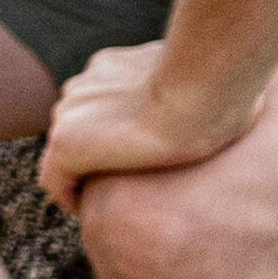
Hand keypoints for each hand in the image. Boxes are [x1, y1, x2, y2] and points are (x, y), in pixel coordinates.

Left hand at [41, 40, 271, 210]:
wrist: (197, 93)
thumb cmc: (216, 86)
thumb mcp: (204, 78)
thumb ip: (190, 82)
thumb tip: (222, 92)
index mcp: (107, 67)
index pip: (98, 102)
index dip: (108, 129)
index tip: (127, 152)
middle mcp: (81, 86)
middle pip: (79, 126)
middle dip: (96, 148)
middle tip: (119, 177)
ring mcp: (68, 114)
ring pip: (67, 150)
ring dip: (85, 170)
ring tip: (106, 196)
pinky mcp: (66, 145)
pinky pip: (54, 178)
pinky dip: (67, 194)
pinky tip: (84, 211)